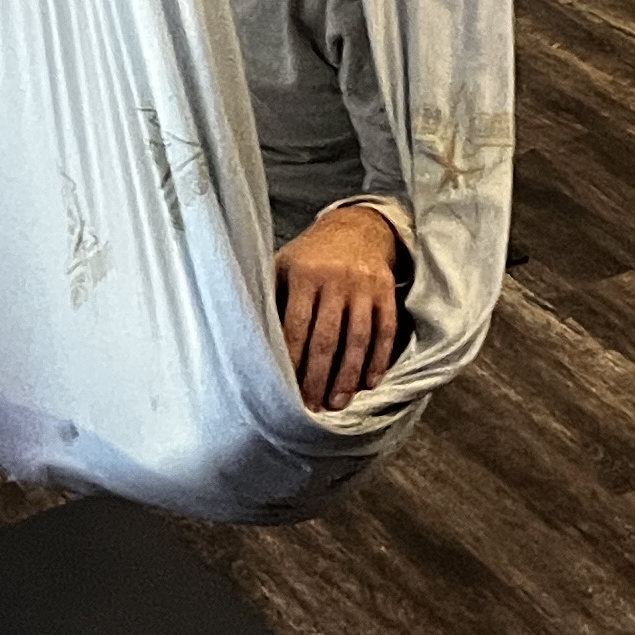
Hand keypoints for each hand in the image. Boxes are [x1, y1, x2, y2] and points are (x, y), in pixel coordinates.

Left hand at [274, 205, 405, 410]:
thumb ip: (268, 299)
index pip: (296, 326)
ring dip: (349, 375)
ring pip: (359, 338)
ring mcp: (364, 285)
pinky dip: (380, 358)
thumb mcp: (283, 267)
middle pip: (328, 338)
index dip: (292, 361)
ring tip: (338, 403)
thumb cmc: (309, 257)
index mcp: (305, 274)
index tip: (285, 391)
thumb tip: (247, 343)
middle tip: (313, 407)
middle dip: (319, 377)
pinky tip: (370, 382)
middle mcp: (337, 279)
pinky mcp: (386, 290)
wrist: (356, 228)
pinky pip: (386, 329)